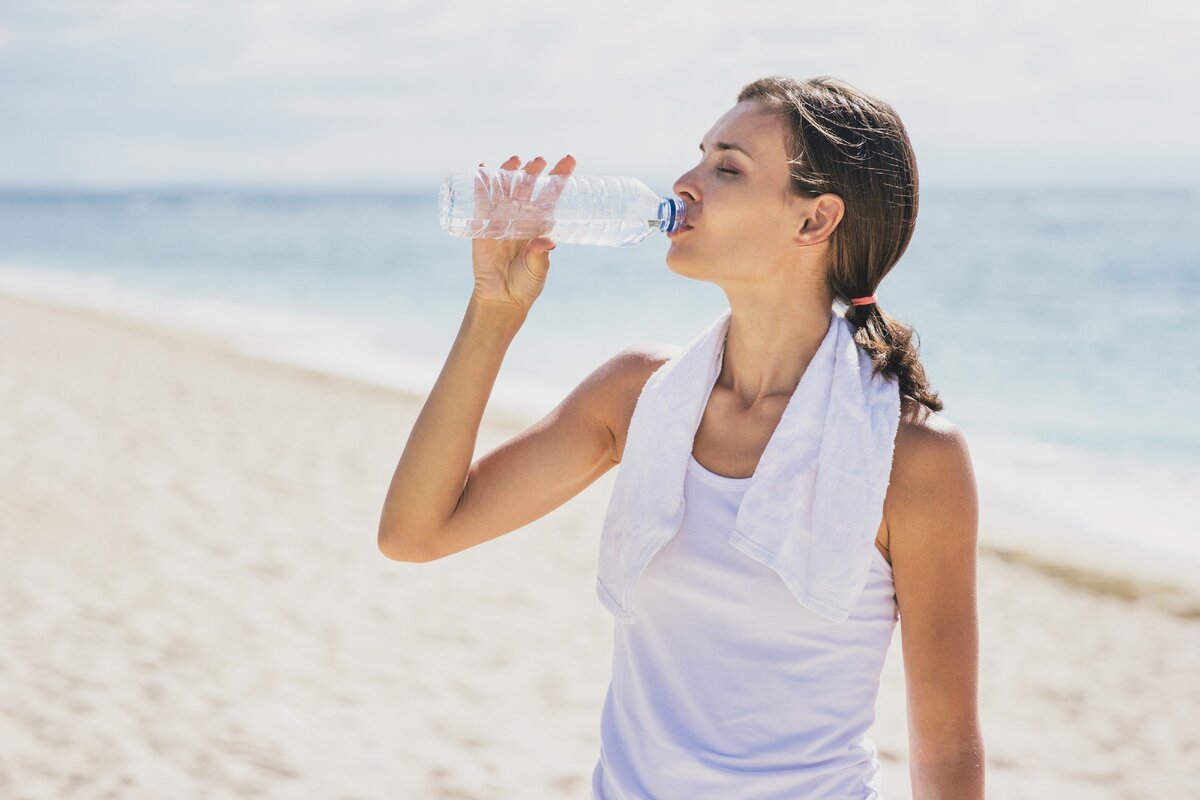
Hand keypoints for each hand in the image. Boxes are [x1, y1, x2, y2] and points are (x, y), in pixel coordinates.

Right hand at [470, 154, 575, 310]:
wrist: (501, 297)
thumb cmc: (526, 283)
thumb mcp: (537, 268)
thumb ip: (540, 254)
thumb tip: (548, 241)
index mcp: (540, 223)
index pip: (551, 194)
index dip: (560, 176)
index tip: (570, 160)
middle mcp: (522, 216)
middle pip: (528, 186)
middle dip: (534, 171)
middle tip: (540, 161)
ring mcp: (501, 218)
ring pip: (505, 188)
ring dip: (509, 171)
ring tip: (516, 160)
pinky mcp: (482, 225)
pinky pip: (480, 201)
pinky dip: (480, 185)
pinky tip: (482, 168)